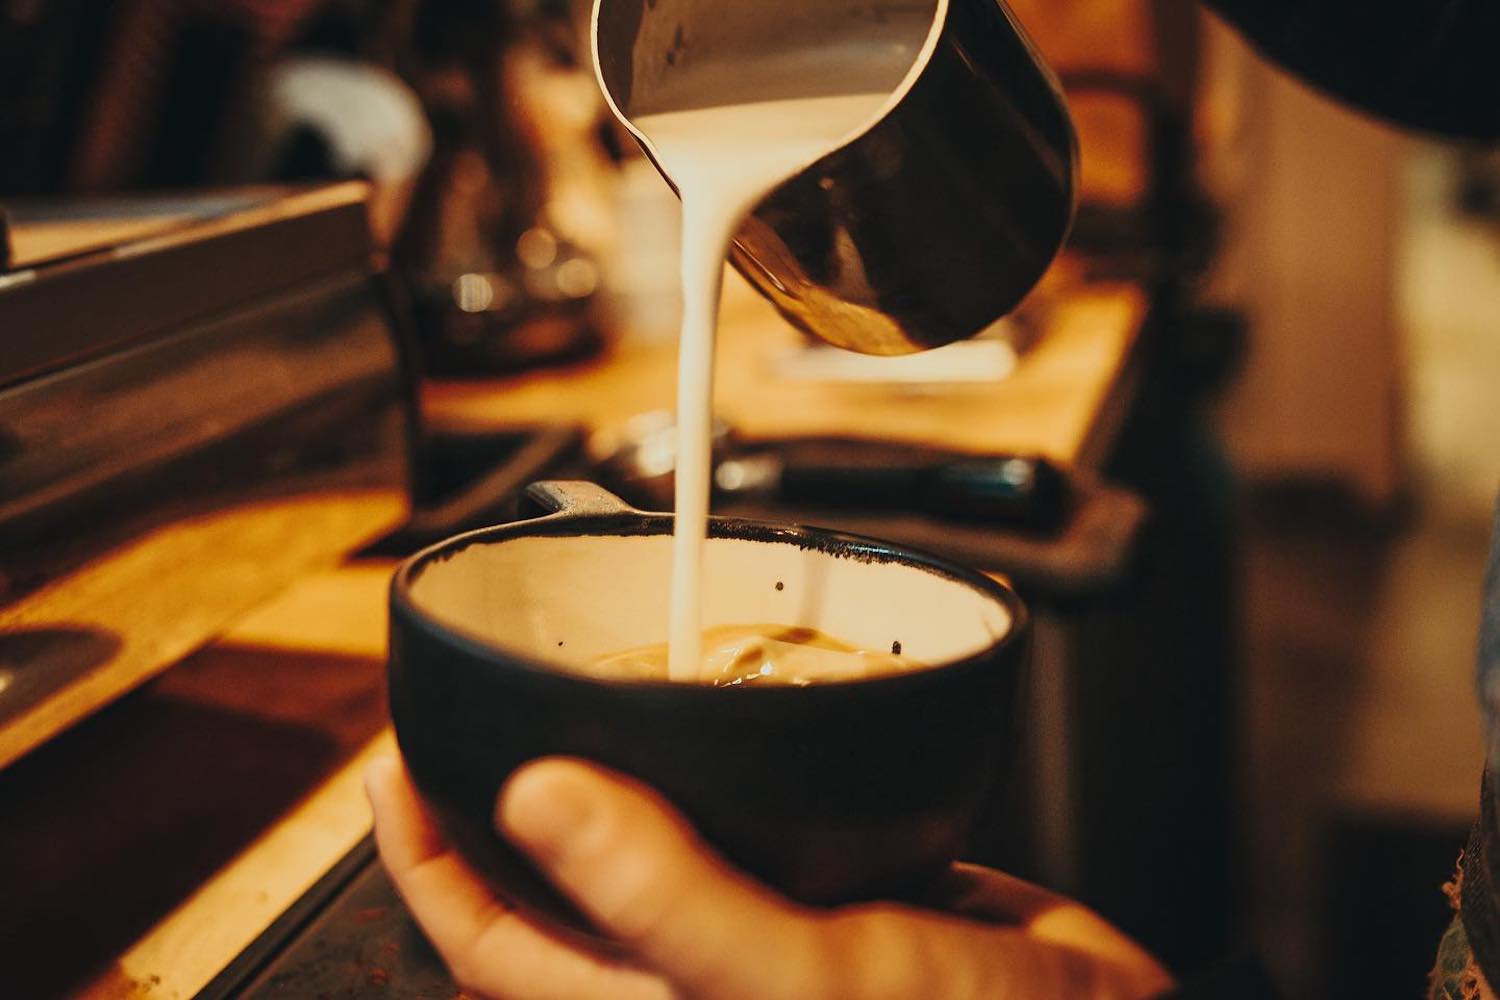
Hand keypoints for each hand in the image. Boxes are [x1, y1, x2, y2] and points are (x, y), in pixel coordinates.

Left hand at [366, 754, 1174, 999]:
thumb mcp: (807, 979)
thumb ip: (669, 898)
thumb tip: (535, 799)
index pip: (500, 949)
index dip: (434, 866)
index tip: (399, 766)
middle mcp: (681, 992)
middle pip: (551, 902)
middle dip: (495, 815)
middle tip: (458, 717)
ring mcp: (742, 949)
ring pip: (631, 866)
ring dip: (589, 788)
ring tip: (555, 706)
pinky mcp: (806, 910)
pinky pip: (719, 841)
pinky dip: (689, 785)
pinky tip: (688, 730)